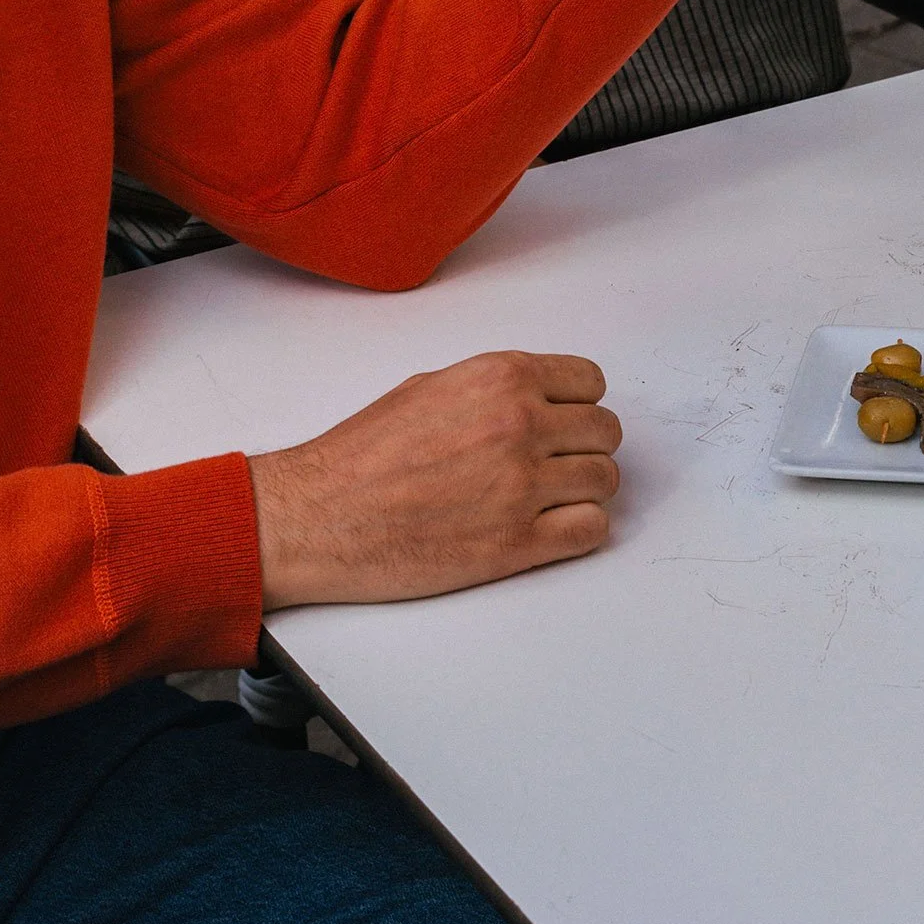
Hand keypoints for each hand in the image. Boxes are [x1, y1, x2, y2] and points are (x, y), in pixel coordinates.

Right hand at [250, 351, 621, 608]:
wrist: (318, 516)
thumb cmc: (361, 455)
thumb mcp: (430, 386)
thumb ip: (494, 388)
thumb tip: (535, 398)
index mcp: (501, 378)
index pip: (590, 382)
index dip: (578, 404)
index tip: (564, 422)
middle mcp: (520, 424)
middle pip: (605, 431)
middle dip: (585, 447)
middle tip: (557, 464)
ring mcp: (522, 486)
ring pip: (605, 480)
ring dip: (585, 490)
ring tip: (551, 498)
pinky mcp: (515, 544)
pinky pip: (591, 530)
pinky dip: (581, 530)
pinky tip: (552, 529)